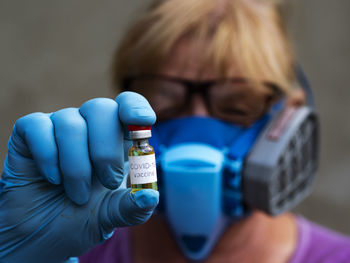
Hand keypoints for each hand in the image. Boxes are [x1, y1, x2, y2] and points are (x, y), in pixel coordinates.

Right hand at [0, 92, 158, 262]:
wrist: (45, 235)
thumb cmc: (85, 217)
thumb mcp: (115, 215)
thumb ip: (135, 207)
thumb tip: (151, 195)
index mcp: (116, 139)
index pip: (127, 104)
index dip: (135, 106)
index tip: (145, 121)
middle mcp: (89, 127)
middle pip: (101, 108)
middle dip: (106, 150)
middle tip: (108, 182)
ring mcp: (59, 127)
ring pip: (70, 123)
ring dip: (76, 166)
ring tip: (78, 195)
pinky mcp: (30, 133)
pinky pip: (39, 127)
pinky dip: (48, 157)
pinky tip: (53, 179)